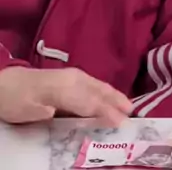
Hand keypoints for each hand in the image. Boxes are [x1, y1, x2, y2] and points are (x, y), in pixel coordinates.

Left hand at [0, 66, 132, 124]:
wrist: (6, 83)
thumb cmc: (17, 98)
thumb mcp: (26, 108)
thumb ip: (42, 111)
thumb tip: (56, 112)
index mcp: (62, 87)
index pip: (88, 102)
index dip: (106, 111)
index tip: (121, 121)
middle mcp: (72, 78)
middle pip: (97, 91)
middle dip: (115, 101)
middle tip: (133, 113)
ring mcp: (73, 76)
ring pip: (98, 86)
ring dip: (113, 95)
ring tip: (128, 105)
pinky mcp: (72, 78)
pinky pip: (94, 85)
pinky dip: (105, 91)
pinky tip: (110, 97)